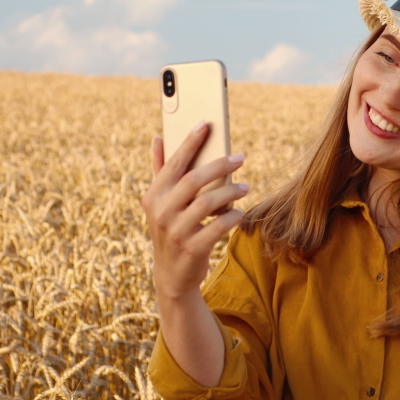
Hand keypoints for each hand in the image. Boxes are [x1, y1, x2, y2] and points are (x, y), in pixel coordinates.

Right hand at [141, 121, 248, 300]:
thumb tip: (157, 138)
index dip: (190, 142)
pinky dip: (232, 217)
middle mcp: (161, 211)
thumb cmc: (172, 229)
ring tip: (245, 187)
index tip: (206, 124)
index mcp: (154, 195)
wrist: (172, 275)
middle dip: (220, 165)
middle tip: (240, 157)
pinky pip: (218, 227)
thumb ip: (160, 171)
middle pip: (194, 180)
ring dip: (231, 191)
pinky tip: (241, 212)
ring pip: (209, 202)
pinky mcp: (192, 248)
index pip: (174, 163)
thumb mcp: (161, 203)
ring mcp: (175, 231)